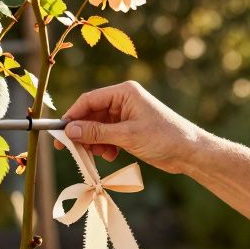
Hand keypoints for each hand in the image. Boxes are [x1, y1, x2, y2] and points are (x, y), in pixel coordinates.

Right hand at [56, 81, 207, 174]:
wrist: (189, 152)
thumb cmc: (164, 138)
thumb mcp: (127, 136)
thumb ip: (98, 133)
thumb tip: (70, 130)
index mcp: (124, 92)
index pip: (89, 100)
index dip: (73, 116)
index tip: (60, 132)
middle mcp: (124, 100)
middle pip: (92, 114)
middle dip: (83, 132)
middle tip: (72, 149)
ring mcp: (126, 115)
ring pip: (98, 127)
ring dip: (94, 142)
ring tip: (99, 155)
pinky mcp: (129, 130)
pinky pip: (108, 136)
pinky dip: (105, 146)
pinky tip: (111, 156)